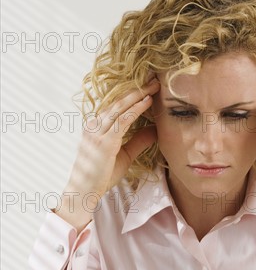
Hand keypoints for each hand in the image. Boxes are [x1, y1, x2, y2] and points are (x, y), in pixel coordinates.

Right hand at [56, 78, 159, 230]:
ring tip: (153, 86)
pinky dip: (135, 110)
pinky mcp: (104, 141)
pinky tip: (147, 102)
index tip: (148, 85)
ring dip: (138, 94)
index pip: (116, 105)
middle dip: (137, 89)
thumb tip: (155, 129)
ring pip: (120, 107)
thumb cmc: (102, 175)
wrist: (85, 191)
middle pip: (118, 101)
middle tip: (154, 78)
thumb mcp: (125, 155)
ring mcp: (97, 132)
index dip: (132, 94)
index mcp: (96, 126)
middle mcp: (94, 125)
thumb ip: (138, 141)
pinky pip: (122, 121)